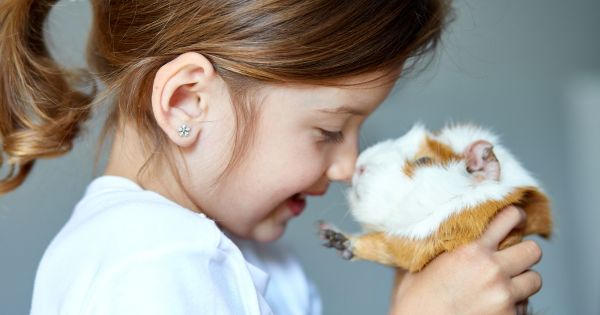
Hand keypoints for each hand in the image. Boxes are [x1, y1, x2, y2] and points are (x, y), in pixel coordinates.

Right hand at [389, 206, 542, 314]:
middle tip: (511, 258)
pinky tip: (493, 306)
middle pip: (533, 250)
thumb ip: (437, 248)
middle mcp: (493, 271)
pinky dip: (514, 305)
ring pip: (535, 280)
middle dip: (523, 253)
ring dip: (521, 281)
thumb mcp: (420, 265)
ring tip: (503, 285)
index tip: (516, 221)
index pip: (509, 218)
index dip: (516, 217)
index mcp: (471, 251)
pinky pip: (525, 306)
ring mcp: (504, 297)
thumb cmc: (415, 303)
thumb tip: (432, 233)